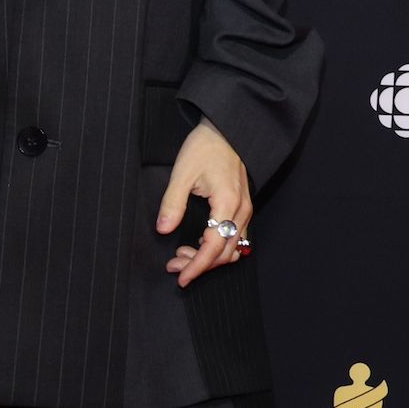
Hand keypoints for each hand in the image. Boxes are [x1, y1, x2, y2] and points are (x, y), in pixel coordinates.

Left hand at [157, 117, 250, 286]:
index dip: (197, 265)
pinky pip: (236, 239)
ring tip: (182, 257)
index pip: (213, 246)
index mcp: (227, 204)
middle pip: (225, 253)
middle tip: (174, 266)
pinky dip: (219, 249)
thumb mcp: (182, 173)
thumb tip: (163, 230)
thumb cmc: (203, 148)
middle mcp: (241, 212)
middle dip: (199, 265)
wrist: (225, 131)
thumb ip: (172, 203)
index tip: (180, 276)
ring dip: (209, 259)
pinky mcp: (242, 209)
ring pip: (233, 249)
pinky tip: (199, 246)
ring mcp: (245, 211)